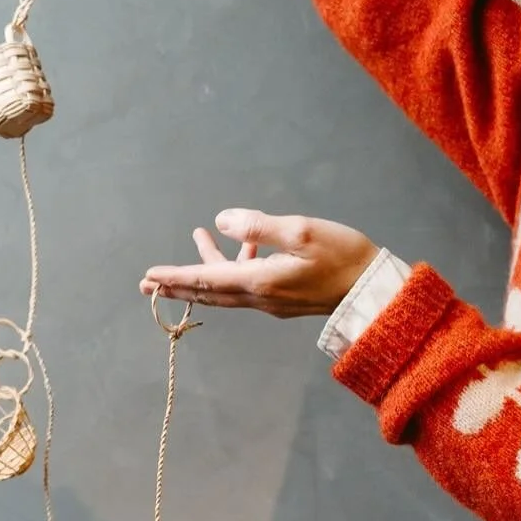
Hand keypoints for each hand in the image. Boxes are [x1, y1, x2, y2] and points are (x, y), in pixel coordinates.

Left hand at [139, 210, 380, 318]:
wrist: (373, 291)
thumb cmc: (343, 257)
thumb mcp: (301, 231)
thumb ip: (258, 226)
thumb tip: (220, 220)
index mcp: (259, 282)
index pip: (205, 280)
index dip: (176, 276)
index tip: (149, 276)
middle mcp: (259, 297)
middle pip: (208, 292)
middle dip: (177, 285)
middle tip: (146, 284)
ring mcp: (272, 300)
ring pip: (227, 287)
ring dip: (207, 269)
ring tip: (197, 238)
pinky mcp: (284, 297)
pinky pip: (247, 284)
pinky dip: (236, 265)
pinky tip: (244, 244)